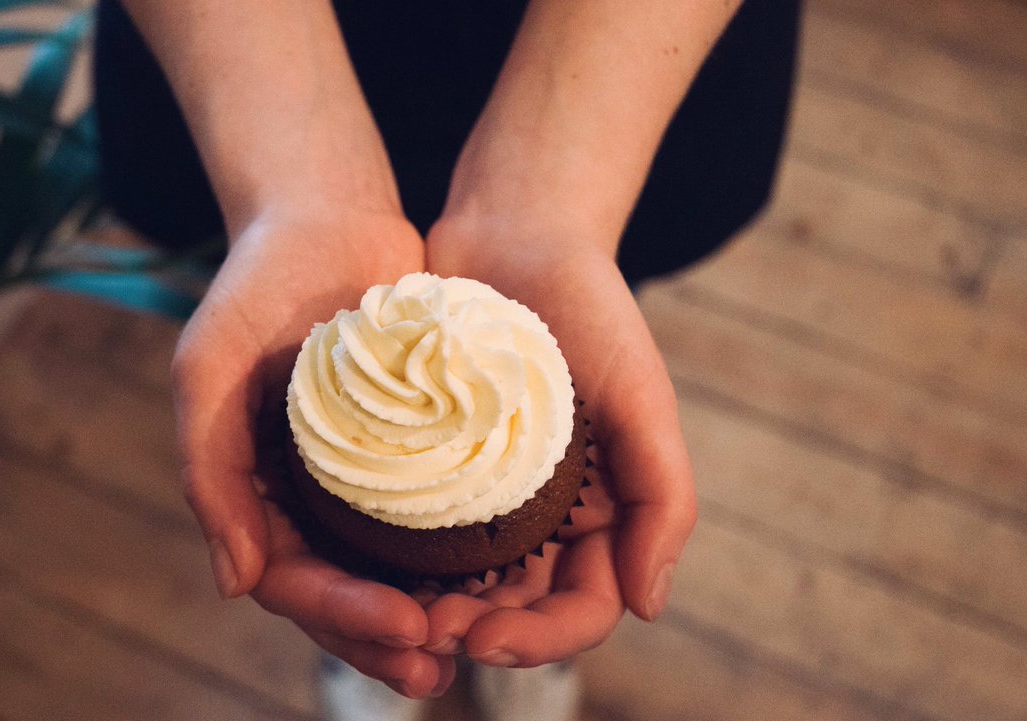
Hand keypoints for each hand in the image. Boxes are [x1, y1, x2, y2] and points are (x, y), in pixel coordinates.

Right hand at [171, 207, 454, 696]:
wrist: (324, 217)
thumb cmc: (254, 287)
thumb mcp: (208, 369)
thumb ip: (210, 472)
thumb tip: (236, 585)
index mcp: (255, 489)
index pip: (290, 578)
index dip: (341, 615)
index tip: (404, 626)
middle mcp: (307, 496)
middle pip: (343, 592)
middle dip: (386, 638)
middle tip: (439, 668)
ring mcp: (360, 477)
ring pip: (389, 569)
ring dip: (426, 616)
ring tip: (475, 646)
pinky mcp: (412, 449)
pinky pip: (431, 516)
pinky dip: (454, 556)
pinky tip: (497, 579)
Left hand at [422, 218, 697, 666]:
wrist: (515, 236)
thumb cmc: (590, 311)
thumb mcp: (642, 397)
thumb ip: (662, 497)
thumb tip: (649, 604)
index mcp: (602, 512)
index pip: (583, 607)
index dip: (541, 641)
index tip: (484, 637)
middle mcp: (546, 516)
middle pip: (518, 611)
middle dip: (478, 635)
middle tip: (425, 631)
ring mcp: (487, 495)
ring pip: (465, 585)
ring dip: (433, 611)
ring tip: (392, 612)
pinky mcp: (434, 466)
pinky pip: (416, 533)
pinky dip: (398, 562)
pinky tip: (364, 566)